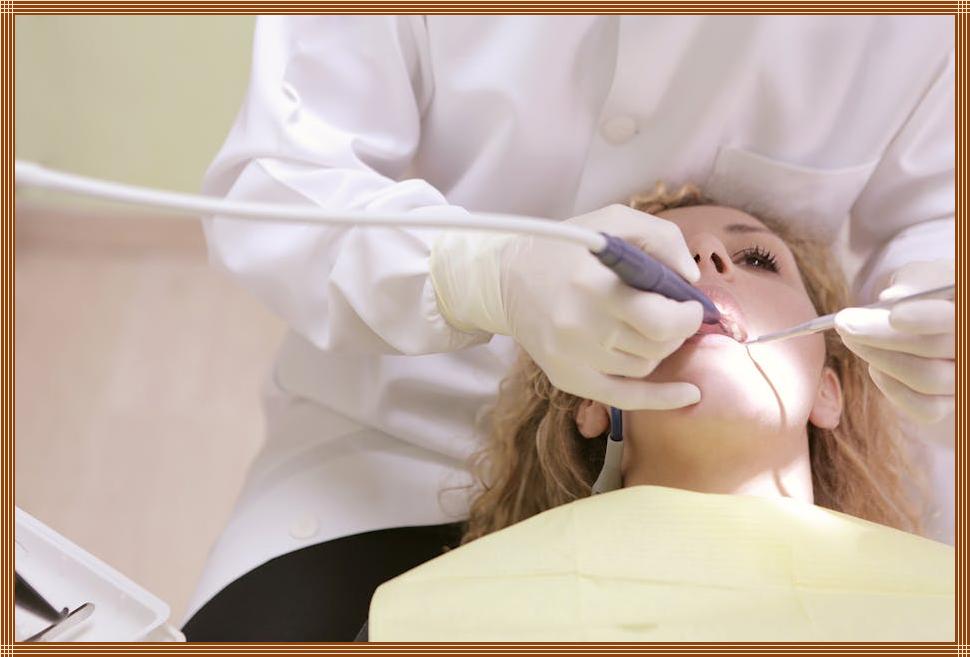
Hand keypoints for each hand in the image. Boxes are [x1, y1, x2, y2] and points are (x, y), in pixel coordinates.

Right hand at [431, 205, 703, 409]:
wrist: (503, 280)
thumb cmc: (564, 249)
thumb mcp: (612, 221)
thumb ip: (661, 238)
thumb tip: (692, 280)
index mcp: (593, 284)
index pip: (661, 320)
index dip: (688, 315)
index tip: (691, 304)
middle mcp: (581, 326)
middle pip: (657, 346)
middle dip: (678, 330)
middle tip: (675, 314)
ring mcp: (572, 357)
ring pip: (645, 366)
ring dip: (657, 348)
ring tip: (646, 327)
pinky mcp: (567, 377)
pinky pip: (626, 399)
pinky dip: (662, 399)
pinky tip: (689, 394)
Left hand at [835, 259, 953, 422]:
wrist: (936, 314)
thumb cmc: (929, 291)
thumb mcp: (923, 276)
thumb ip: (913, 282)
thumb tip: (891, 296)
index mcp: (966, 310)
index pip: (952, 319)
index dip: (924, 318)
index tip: (892, 315)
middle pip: (933, 349)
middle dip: (880, 336)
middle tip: (843, 322)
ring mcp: (964, 380)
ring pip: (925, 379)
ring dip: (878, 357)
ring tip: (851, 337)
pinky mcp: (951, 403)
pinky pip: (925, 408)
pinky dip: (893, 389)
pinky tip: (874, 367)